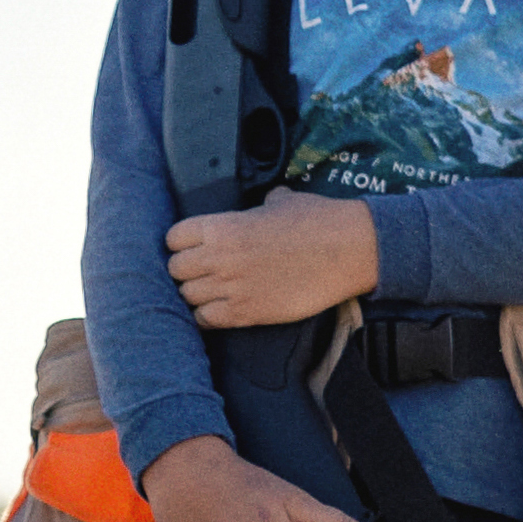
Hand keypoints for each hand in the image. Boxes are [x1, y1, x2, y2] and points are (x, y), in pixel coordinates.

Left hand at [165, 189, 380, 327]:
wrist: (348, 251)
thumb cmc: (319, 221)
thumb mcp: (284, 201)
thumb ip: (262, 205)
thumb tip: (267, 203)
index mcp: (223, 226)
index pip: (174, 238)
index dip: (182, 243)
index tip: (193, 247)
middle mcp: (220, 257)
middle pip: (176, 269)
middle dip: (187, 270)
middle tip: (204, 271)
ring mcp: (232, 287)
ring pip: (187, 296)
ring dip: (197, 294)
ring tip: (213, 291)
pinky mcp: (246, 313)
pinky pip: (205, 320)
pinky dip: (207, 316)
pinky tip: (220, 309)